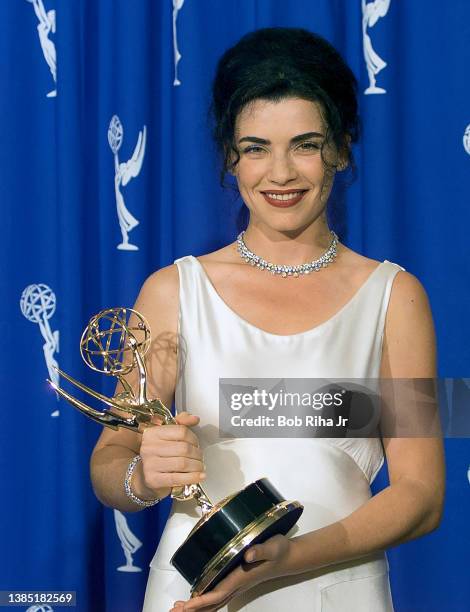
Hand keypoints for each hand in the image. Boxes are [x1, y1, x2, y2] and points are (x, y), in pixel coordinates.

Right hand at [135, 412, 204, 499]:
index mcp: (153, 433)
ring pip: (182, 463)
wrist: (144, 475)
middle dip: (197, 454)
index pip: (181, 431)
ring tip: (200, 467)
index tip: (197, 444)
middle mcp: (149, 447)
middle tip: (200, 458)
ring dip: (197, 466)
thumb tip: (195, 418)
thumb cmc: (159, 453)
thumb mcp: (167, 434)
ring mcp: (149, 464)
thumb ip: (182, 423)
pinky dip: (192, 477)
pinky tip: (199, 476)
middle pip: (184, 448)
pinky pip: (177, 478)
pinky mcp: (153, 480)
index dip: (194, 438)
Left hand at [170, 534, 291, 610]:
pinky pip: (217, 595)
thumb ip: (260, 550)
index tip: (186, 607)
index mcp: (241, 578)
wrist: (288, 556)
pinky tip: (195, 598)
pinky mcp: (236, 581)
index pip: (218, 593)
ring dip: (196, 607)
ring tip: (177, 609)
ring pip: (213, 602)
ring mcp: (236, 585)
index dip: (201, 601)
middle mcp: (237, 585)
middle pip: (212, 603)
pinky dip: (203, 600)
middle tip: (173, 611)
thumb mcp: (272, 547)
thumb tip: (247, 555)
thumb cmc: (279, 550)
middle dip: (193, 609)